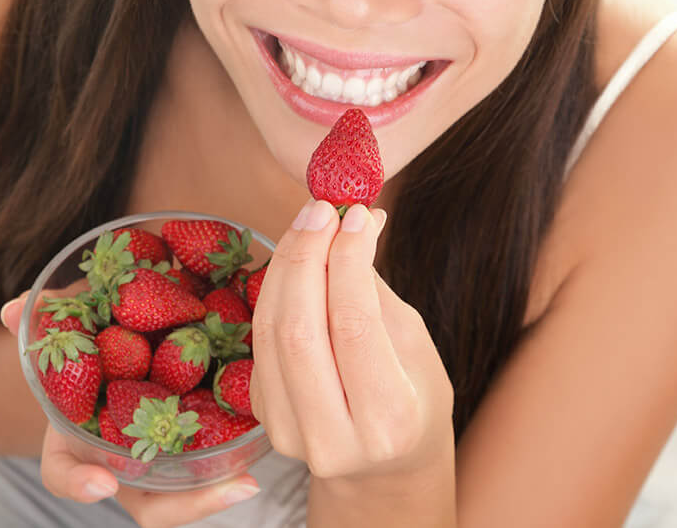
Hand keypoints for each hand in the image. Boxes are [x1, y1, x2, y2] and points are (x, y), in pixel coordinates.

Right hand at [0, 292, 260, 526]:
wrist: (127, 342)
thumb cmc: (98, 342)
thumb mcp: (78, 328)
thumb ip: (50, 319)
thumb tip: (12, 307)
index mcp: (80, 437)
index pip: (65, 472)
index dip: (79, 482)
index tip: (101, 486)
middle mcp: (122, 459)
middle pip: (148, 502)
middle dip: (184, 504)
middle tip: (226, 488)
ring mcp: (162, 457)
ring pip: (185, 492)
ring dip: (215, 492)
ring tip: (248, 479)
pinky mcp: (199, 439)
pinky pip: (215, 455)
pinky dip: (238, 450)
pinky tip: (263, 434)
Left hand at [248, 200, 453, 483]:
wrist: (383, 466)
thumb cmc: (414, 397)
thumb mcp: (414, 344)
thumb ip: (375, 290)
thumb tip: (354, 220)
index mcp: (389, 422)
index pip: (354, 325)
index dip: (349, 261)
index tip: (357, 215)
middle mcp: (333, 438)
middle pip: (300, 328)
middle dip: (307, 255)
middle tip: (322, 209)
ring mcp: (290, 433)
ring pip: (271, 330)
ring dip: (285, 264)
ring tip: (308, 222)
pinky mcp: (264, 415)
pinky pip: (262, 338)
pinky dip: (275, 288)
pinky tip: (296, 258)